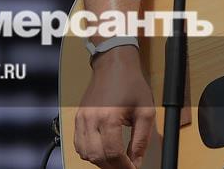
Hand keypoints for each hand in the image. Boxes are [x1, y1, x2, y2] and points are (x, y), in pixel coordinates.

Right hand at [74, 46, 154, 167]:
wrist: (114, 64)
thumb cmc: (130, 83)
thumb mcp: (145, 112)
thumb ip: (141, 140)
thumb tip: (136, 161)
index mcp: (109, 117)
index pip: (114, 154)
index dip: (125, 167)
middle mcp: (91, 119)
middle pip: (98, 157)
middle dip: (113, 167)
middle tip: (126, 166)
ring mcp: (82, 119)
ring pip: (85, 153)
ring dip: (100, 162)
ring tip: (115, 160)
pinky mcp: (78, 118)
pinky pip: (78, 144)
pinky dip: (89, 153)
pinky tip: (102, 151)